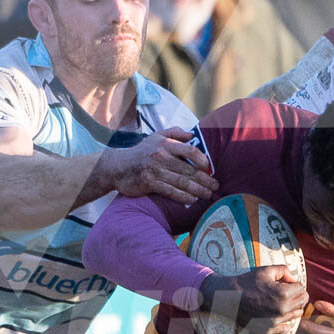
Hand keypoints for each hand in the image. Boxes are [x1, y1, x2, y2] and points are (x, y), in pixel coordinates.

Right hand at [102, 128, 217, 202]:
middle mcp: (161, 156)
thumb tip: (192, 135)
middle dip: (205, 179)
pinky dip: (183, 197)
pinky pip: (170, 191)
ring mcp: (154, 170)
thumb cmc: (142, 152)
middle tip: (215, 186)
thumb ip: (175, 133)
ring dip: (198, 190)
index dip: (202, 160)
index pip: (190, 150)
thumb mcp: (156, 137)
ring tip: (208, 195)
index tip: (209, 168)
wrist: (118, 166)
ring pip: (182, 182)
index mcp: (165, 144)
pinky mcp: (148, 183)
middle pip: (188, 169)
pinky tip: (192, 200)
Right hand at [198, 265, 306, 333]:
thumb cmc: (247, 282)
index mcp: (283, 294)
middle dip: (297, 295)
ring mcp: (275, 321)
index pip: (302, 290)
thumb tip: (294, 279)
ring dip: (292, 308)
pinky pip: (285, 328)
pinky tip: (276, 314)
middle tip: (286, 292)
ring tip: (280, 302)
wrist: (228, 298)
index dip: (295, 284)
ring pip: (296, 315)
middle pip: (302, 302)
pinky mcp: (268, 329)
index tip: (286, 284)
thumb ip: (284, 271)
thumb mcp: (266, 270)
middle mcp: (282, 310)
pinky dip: (284, 322)